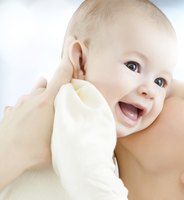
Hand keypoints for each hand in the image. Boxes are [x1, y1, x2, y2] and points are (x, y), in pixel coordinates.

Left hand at [0, 39, 73, 187]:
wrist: (5, 158)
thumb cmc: (35, 151)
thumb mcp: (61, 137)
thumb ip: (71, 124)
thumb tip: (81, 121)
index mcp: (48, 101)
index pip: (62, 75)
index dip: (69, 59)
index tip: (73, 42)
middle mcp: (33, 98)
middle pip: (47, 85)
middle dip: (56, 89)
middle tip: (63, 99)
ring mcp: (19, 105)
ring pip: (33, 94)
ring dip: (40, 97)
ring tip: (46, 108)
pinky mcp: (10, 114)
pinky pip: (20, 106)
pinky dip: (27, 109)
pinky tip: (28, 119)